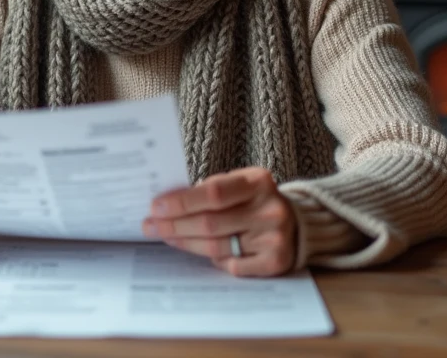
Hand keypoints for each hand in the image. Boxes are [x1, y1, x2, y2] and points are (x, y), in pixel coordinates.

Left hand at [143, 167, 297, 276]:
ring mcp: (274, 237)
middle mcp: (269, 209)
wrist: (297, 223)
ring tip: (166, 236)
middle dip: (174, 225)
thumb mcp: (241, 184)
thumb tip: (167, 204)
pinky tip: (201, 251)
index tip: (155, 207)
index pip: (213, 193)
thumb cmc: (255, 201)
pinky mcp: (275, 262)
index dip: (181, 202)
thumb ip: (211, 190)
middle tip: (150, 226)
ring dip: (186, 243)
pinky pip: (232, 265)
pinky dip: (214, 259)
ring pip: (217, 246)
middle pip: (210, 223)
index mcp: (259, 181)